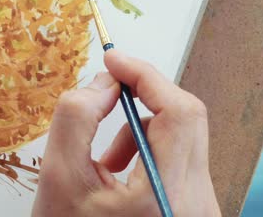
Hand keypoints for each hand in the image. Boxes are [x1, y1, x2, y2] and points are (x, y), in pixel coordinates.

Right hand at [32, 50, 219, 215]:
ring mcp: (203, 207)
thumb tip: (105, 81)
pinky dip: (150, 148)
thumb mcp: (59, 176)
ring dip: (142, 128)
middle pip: (187, 118)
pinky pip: (183, 157)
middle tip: (107, 92)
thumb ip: (77, 118)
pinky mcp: (198, 207)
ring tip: (106, 158)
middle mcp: (197, 203)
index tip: (115, 60)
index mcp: (164, 196)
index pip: (178, 112)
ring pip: (184, 136)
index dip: (146, 75)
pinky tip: (119, 170)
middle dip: (143, 97)